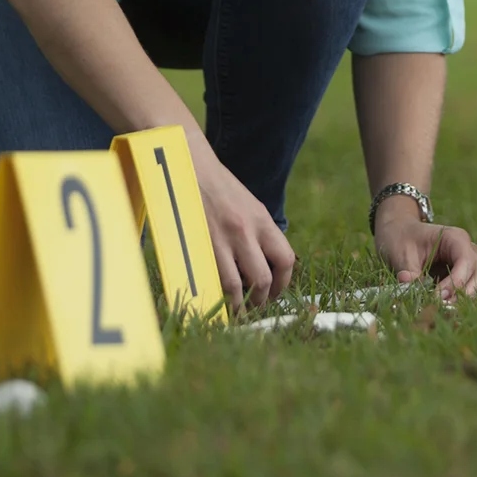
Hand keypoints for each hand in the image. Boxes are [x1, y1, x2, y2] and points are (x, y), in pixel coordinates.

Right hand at [193, 147, 294, 311]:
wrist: (191, 166)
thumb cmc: (220, 188)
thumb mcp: (250, 206)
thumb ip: (259, 233)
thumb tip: (266, 265)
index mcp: (262, 220)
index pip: (285, 260)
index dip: (283, 283)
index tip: (275, 292)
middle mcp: (245, 230)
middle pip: (263, 278)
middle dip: (261, 299)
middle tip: (255, 305)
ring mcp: (221, 238)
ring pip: (236, 286)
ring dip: (238, 304)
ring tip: (236, 309)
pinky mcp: (199, 243)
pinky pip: (211, 279)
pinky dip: (216, 294)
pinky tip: (216, 298)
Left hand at [373, 197, 476, 300]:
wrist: (400, 233)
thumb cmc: (402, 239)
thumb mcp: (402, 253)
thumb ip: (409, 270)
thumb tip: (408, 283)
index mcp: (455, 238)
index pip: (466, 261)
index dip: (456, 281)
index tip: (438, 296)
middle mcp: (468, 249)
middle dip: (464, 293)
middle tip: (442, 306)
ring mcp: (469, 262)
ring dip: (465, 298)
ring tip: (444, 307)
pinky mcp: (465, 275)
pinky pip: (472, 289)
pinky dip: (462, 299)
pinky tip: (445, 306)